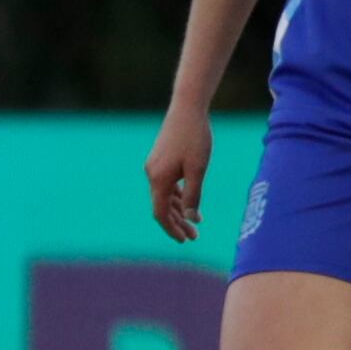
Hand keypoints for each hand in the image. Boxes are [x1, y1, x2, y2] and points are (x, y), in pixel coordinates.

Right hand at [145, 108, 212, 241]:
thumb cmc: (195, 138)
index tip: (185, 240)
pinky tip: (188, 203)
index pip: (160, 213)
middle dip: (177, 223)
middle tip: (194, 237)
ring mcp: (154, 167)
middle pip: (162, 207)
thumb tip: (190, 218)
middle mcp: (152, 174)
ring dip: (178, 211)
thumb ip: (193, 194)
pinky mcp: (160, 160)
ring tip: (195, 224)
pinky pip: (167, 185)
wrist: (187, 109)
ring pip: (164, 196)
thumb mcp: (198, 169)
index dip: (171, 228)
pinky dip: (177, 196)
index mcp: (158, 179)